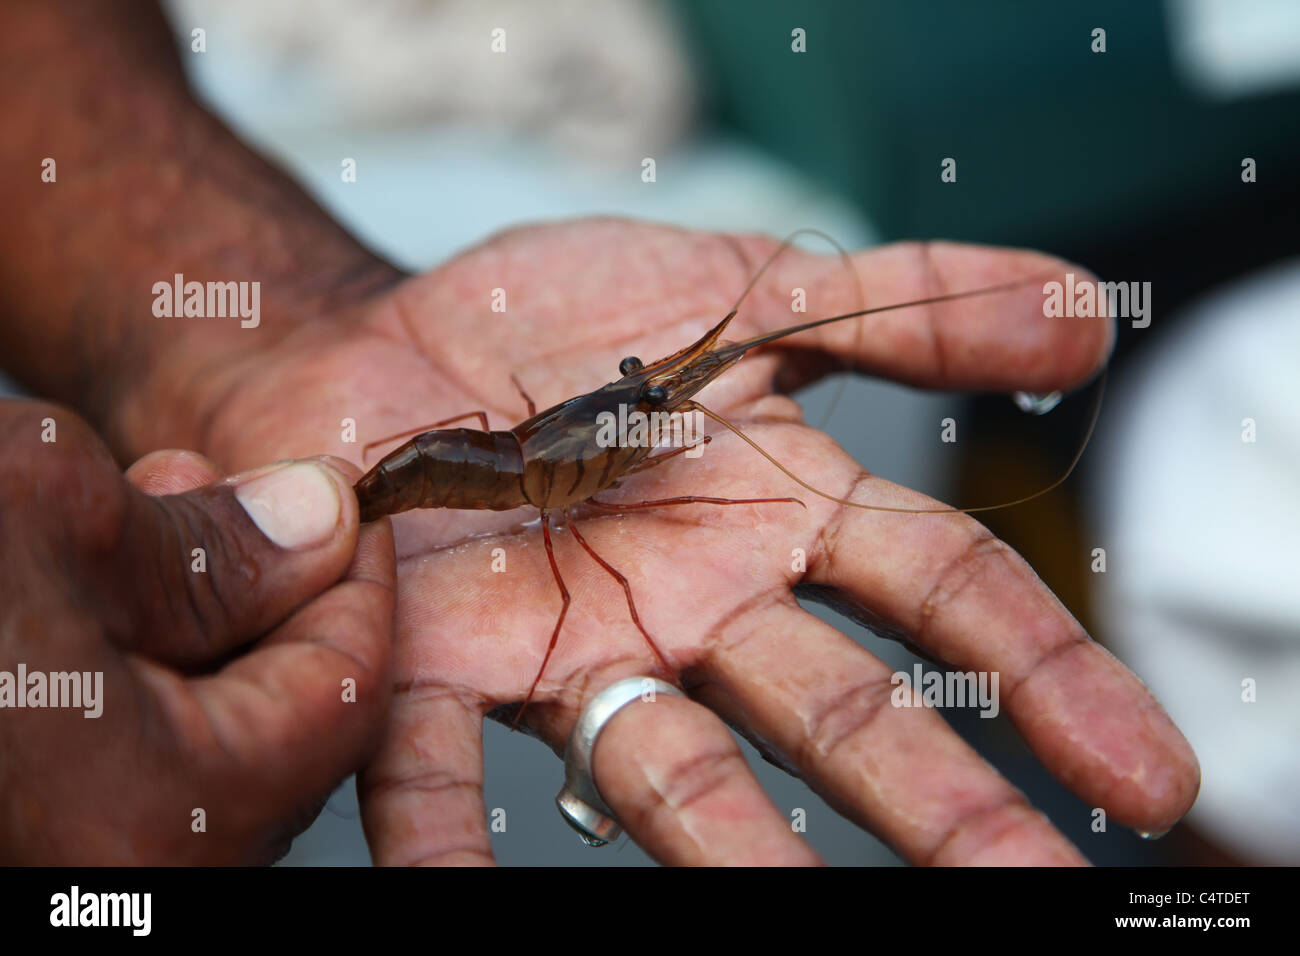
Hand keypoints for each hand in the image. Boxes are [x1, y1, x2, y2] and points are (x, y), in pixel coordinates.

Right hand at [0, 402, 392, 862]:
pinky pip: (125, 753)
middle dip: (260, 587)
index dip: (355, 574)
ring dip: (189, 614)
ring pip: (201, 730)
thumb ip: (215, 536)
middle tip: (218, 493)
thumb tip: (321, 522)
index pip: (347, 691)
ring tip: (138, 510)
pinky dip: (131, 662)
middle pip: (279, 717)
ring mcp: (85, 859)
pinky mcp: (41, 823)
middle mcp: (138, 866)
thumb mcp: (52, 515)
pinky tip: (86, 577)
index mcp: (164, 810)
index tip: (343, 497)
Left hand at [138, 219, 1198, 864]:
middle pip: (835, 711)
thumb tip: (1090, 313)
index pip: (944, 597)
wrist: (387, 343)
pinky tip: (458, 901)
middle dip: (934, 804)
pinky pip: (433, 769)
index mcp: (782, 516)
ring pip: (671, 765)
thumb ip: (915, 302)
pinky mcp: (430, 663)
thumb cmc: (570, 321)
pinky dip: (447, 841)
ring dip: (735, 848)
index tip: (1141, 781)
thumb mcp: (757, 285)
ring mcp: (570, 649)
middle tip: (1027, 893)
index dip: (1048, 675)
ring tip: (791, 909)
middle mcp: (697, 608)